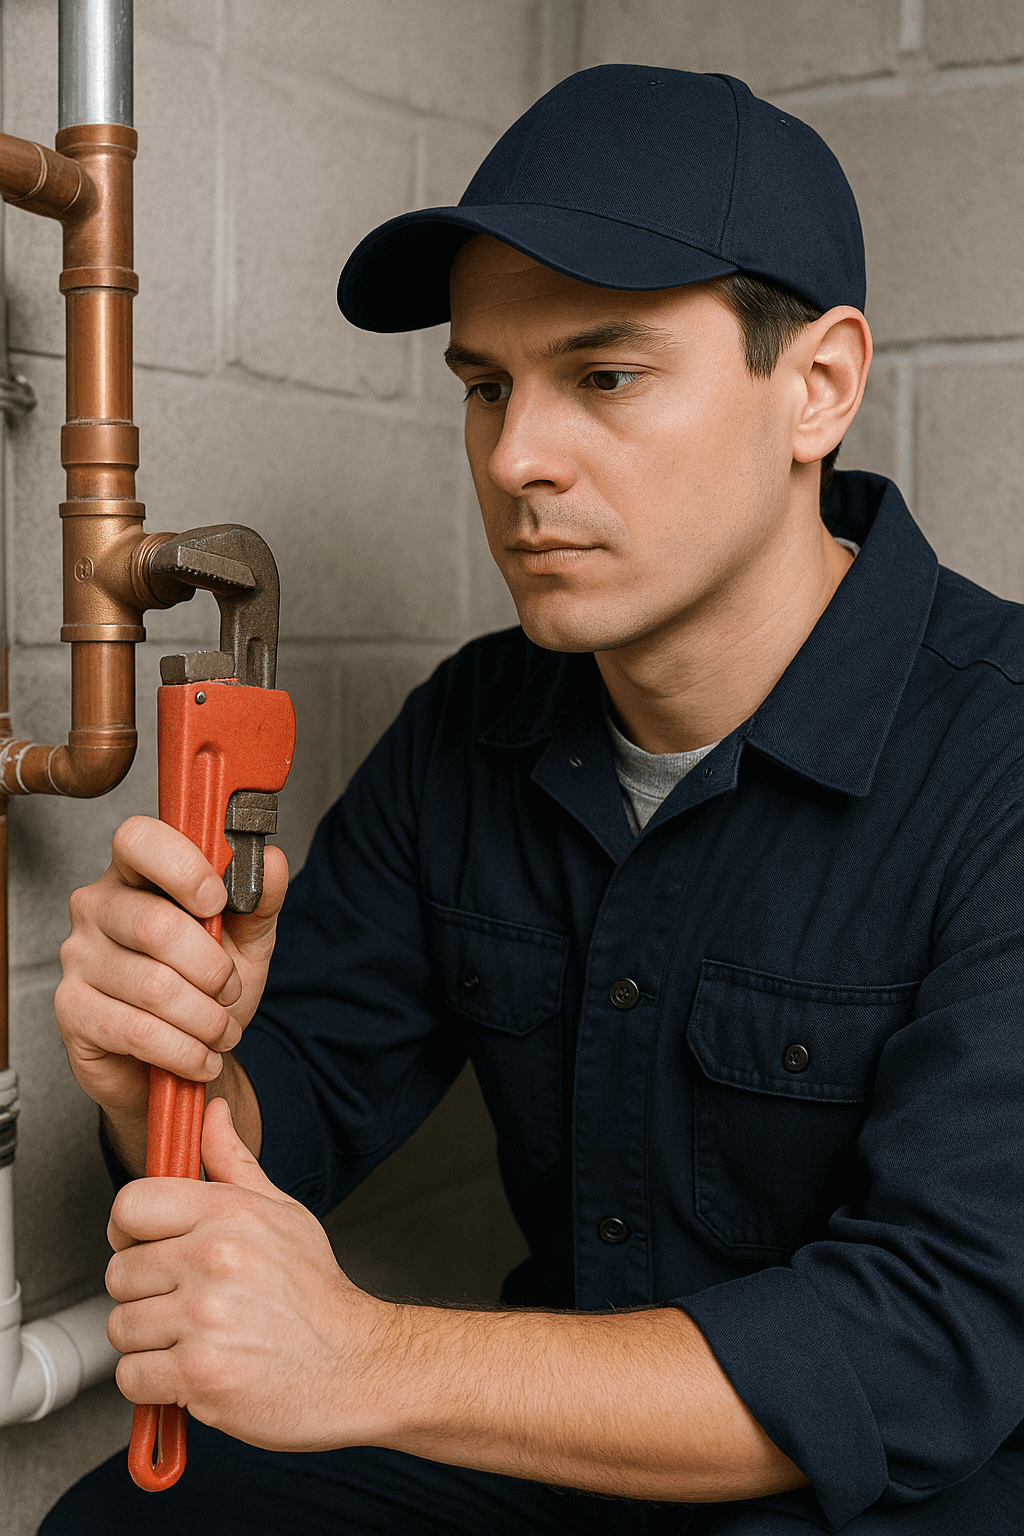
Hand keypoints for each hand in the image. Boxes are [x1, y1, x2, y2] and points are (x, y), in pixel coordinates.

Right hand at [56, 816, 286, 1132]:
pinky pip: (137, 1031)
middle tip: (230, 990)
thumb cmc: (203, 987)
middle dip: (213, 969)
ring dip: (205, 1019)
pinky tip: (200, 1057)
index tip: (219, 901)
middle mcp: (97, 907)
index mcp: (136, 873)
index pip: (139, 840)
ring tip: (221, 1031)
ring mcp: (78, 958)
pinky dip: (184, 1051)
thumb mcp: (244, 941)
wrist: (178, 1057)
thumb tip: (271, 861)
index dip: (183, 867)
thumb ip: (259, 901)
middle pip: (156, 925)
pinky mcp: (72, 1010)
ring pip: (154, 986)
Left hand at [106, 1100, 393, 1450]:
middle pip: (119, 1272)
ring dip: (149, 1340)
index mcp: (229, 1213)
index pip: (130, 1205)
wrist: (351, 1363)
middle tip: (185, 1301)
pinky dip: (153, 1383)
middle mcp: (214, 1259)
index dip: (128, 1229)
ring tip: (194, 1336)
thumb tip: (211, 1113)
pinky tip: (191, 1370)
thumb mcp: (280, 1211)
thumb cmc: (313, 1291)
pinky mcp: (198, 1374)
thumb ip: (234, 1161)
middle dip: (144, 1292)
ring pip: (121, 1326)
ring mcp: (204, 1318)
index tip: (145, 1245)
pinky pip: (131, 1376)